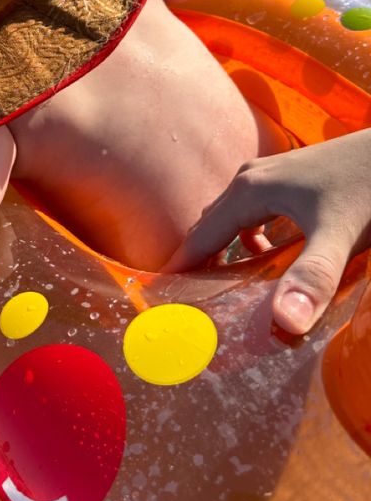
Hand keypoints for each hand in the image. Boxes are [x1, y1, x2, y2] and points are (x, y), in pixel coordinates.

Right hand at [163, 130, 370, 333]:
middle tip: (189, 309)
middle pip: (211, 229)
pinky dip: (248, 240)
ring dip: (224, 254)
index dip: (178, 271)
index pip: (198, 239)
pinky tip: (271, 259)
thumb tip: (282, 325)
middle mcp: (249, 178)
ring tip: (224, 291)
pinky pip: (253, 215)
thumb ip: (311, 278)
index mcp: (248, 191)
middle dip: (197, 267)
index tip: (158, 303)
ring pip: (232, 221)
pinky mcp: (290, 179)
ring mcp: (269, 175)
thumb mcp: (341, 235)